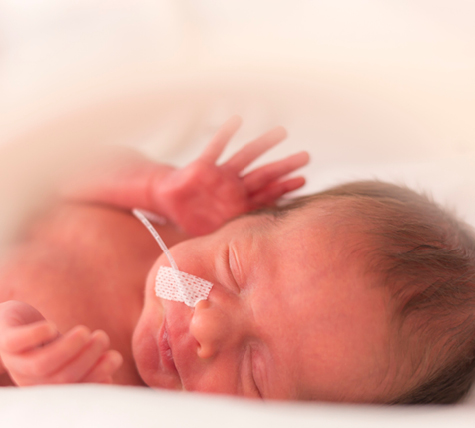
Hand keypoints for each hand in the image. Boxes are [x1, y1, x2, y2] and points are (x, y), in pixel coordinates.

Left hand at [0, 301, 121, 385]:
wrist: (5, 324)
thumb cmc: (43, 342)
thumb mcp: (64, 355)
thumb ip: (83, 366)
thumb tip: (108, 382)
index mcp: (45, 386)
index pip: (72, 388)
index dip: (96, 375)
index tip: (115, 357)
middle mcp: (28, 378)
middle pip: (60, 377)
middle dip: (87, 358)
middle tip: (103, 337)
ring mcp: (13, 359)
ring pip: (40, 364)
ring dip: (67, 348)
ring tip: (85, 331)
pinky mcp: (3, 337)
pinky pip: (15, 342)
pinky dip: (35, 335)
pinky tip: (51, 326)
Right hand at [154, 116, 308, 234]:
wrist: (168, 201)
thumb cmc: (195, 217)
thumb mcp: (214, 234)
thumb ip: (231, 241)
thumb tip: (252, 260)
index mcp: (238, 204)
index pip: (266, 195)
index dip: (284, 189)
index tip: (303, 182)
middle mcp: (233, 187)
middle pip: (264, 175)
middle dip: (284, 167)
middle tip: (305, 157)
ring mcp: (220, 176)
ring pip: (245, 157)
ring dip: (263, 146)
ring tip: (282, 133)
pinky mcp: (203, 168)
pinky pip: (214, 149)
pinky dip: (225, 135)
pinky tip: (237, 121)